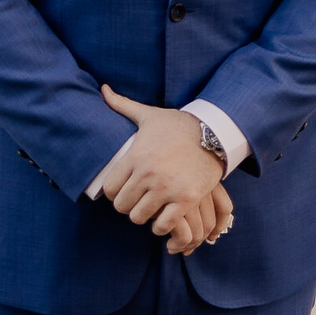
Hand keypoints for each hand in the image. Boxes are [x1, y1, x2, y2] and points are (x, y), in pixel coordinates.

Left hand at [99, 86, 223, 252]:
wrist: (212, 133)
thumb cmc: (177, 125)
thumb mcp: (149, 115)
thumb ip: (122, 105)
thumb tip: (103, 89)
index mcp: (136, 156)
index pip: (109, 189)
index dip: (114, 191)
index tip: (123, 188)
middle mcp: (149, 173)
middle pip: (122, 206)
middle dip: (128, 204)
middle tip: (137, 198)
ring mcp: (167, 188)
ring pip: (139, 218)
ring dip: (144, 215)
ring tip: (150, 206)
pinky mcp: (185, 200)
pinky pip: (163, 225)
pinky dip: (162, 225)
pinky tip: (165, 215)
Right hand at [168, 182, 233, 256]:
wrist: (132, 165)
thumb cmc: (161, 180)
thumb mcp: (181, 180)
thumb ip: (196, 195)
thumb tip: (211, 234)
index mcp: (205, 178)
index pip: (224, 207)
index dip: (219, 226)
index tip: (212, 236)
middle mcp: (201, 188)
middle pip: (210, 224)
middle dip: (198, 240)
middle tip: (186, 247)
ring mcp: (188, 199)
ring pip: (198, 234)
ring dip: (186, 246)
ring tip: (174, 247)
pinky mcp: (173, 210)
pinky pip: (184, 237)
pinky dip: (178, 246)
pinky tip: (169, 245)